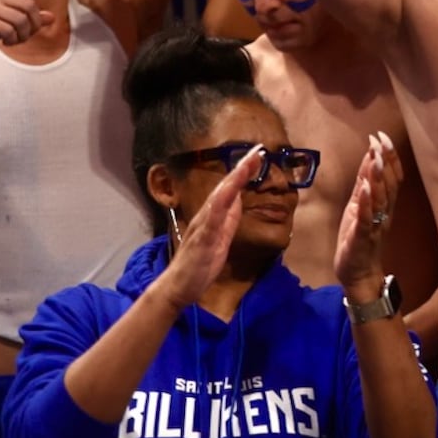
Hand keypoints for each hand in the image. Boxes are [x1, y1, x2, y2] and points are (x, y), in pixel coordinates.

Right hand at [0, 0, 60, 43]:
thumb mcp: (8, 18)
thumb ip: (27, 16)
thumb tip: (51, 17)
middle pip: (29, 6)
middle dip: (35, 23)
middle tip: (29, 35)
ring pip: (21, 20)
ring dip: (23, 35)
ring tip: (15, 40)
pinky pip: (8, 30)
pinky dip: (12, 39)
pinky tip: (7, 41)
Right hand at [155, 145, 262, 310]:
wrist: (178, 287)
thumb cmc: (199, 263)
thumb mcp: (222, 235)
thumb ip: (229, 216)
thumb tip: (238, 195)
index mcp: (214, 215)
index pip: (230, 188)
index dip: (244, 171)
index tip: (258, 155)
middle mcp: (207, 216)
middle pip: (225, 187)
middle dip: (241, 168)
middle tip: (257, 150)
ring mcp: (203, 226)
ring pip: (219, 198)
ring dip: (233, 180)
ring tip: (246, 164)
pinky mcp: (202, 240)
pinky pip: (212, 220)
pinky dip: (220, 204)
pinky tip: (229, 193)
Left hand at [334, 131, 401, 297]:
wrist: (357, 274)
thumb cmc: (358, 239)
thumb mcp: (359, 208)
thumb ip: (365, 185)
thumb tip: (370, 158)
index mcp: (384, 205)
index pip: (393, 177)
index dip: (390, 157)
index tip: (383, 136)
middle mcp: (384, 213)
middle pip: (391, 184)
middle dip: (387, 161)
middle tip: (382, 140)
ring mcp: (375, 225)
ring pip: (380, 199)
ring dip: (379, 178)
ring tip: (376, 158)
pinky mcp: (363, 238)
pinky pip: (367, 218)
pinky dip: (366, 202)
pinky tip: (365, 187)